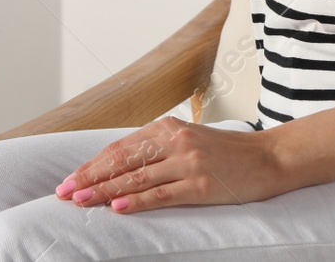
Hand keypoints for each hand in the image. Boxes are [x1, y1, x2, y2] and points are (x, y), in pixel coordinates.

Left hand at [53, 116, 287, 213]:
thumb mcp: (191, 140)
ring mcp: (187, 162)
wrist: (270, 158)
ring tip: (79, 200)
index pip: (120, 148)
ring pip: (135, 177)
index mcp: (169, 127)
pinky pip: (160, 193)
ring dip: (103, 190)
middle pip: (121, 160)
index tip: (70, 178)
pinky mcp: (200, 184)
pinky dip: (135, 200)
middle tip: (63, 192)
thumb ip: (160, 148)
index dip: (92, 164)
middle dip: (89, 177)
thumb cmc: (229, 153)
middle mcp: (175, 140)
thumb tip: (122, 166)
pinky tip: (116, 206)